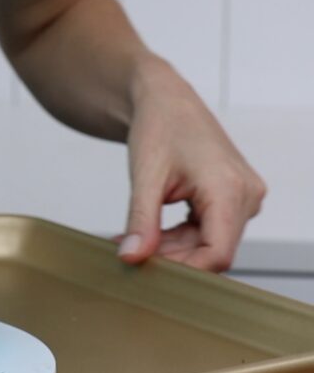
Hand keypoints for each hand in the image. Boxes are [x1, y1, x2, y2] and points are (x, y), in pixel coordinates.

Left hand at [116, 60, 265, 271]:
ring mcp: (241, 197)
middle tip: (127, 253)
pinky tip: (145, 233)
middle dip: (169, 258)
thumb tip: (132, 257)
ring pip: (206, 244)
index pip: (218, 254)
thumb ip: (141, 221)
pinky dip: (175, 237)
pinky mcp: (229, 198)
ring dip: (169, 249)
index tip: (147, 272)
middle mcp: (245, 195)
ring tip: (129, 240)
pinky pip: (206, 231)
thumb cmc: (159, 126)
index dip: (183, 270)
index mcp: (231, 190)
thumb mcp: (145, 178)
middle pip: (211, 251)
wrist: (164, 100)